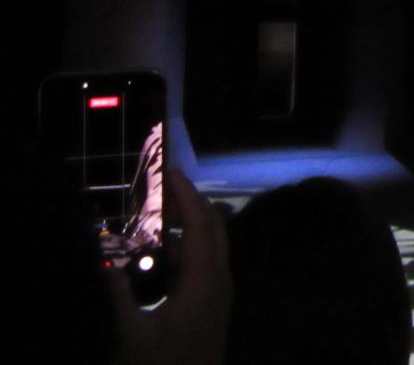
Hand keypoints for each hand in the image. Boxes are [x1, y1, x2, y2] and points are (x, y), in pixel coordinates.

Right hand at [106, 167, 231, 364]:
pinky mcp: (215, 303)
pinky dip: (190, 245)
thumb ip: (116, 294)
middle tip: (163, 183)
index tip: (168, 169)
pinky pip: (208, 261)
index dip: (185, 194)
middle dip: (191, 200)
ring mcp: (221, 291)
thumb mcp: (132, 334)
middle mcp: (220, 278)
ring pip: (213, 243)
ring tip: (160, 210)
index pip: (199, 223)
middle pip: (213, 226)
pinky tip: (164, 250)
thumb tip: (102, 258)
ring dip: (192, 222)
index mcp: (205, 279)